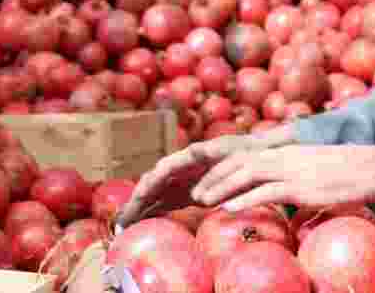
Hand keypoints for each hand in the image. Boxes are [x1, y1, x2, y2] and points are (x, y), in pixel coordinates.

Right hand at [116, 124, 294, 226]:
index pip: (160, 172)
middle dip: (136, 202)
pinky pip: (165, 204)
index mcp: (186, 157)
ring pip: (155, 196)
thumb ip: (209, 152)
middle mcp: (179, 169)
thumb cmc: (240, 151)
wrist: (251, 157)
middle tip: (123, 221)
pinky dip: (153, 213)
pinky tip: (143, 223)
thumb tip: (194, 152)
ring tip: (126, 227)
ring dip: (141, 210)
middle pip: (152, 185)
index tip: (136, 200)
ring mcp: (181, 181)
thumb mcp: (227, 148)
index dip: (146, 186)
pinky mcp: (187, 194)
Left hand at [190, 144, 374, 212]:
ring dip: (221, 187)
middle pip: (239, 162)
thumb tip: (284, 195)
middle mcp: (284, 156)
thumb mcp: (314, 171)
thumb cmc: (346, 172)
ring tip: (202, 201)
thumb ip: (295, 179)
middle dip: (214, 176)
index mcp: (286, 151)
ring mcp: (291, 170)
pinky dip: (243, 200)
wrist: (371, 168)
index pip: (246, 155)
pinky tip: (228, 209)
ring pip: (246, 174)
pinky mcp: (300, 186)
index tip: (207, 180)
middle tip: (195, 192)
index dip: (223, 167)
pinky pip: (265, 192)